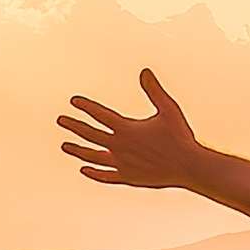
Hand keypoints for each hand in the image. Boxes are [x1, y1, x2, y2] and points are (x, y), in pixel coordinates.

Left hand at [57, 68, 211, 192]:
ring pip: (93, 156)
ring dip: (77, 150)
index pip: (100, 115)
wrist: (188, 166)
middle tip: (60, 120)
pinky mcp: (128, 177)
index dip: (86, 107)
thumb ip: (154, 90)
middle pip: (90, 135)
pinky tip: (84, 169)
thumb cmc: (180, 136)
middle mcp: (119, 147)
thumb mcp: (168, 109)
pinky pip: (105, 175)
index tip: (74, 101)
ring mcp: (122, 164)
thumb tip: (144, 71)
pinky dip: (93, 172)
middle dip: (74, 126)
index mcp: (126, 129)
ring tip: (65, 146)